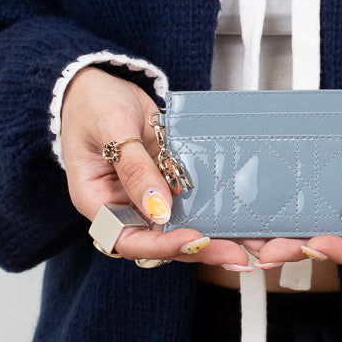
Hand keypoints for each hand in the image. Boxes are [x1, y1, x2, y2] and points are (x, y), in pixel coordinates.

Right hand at [60, 67, 250, 265]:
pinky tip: (243, 217)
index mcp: (99, 203)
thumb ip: (135, 169)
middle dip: (198, 249)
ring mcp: (148, 197)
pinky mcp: (167, 182)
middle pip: (161, 241)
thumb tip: (159, 209)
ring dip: (214, 237)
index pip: (130, 239)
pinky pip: (191, 202)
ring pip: (180, 227)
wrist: (99, 85)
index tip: (196, 240)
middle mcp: (124, 208)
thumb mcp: (112, 129)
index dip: (163, 246)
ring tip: (249, 245)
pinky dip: (215, 210)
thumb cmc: (93, 105)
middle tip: (235, 256)